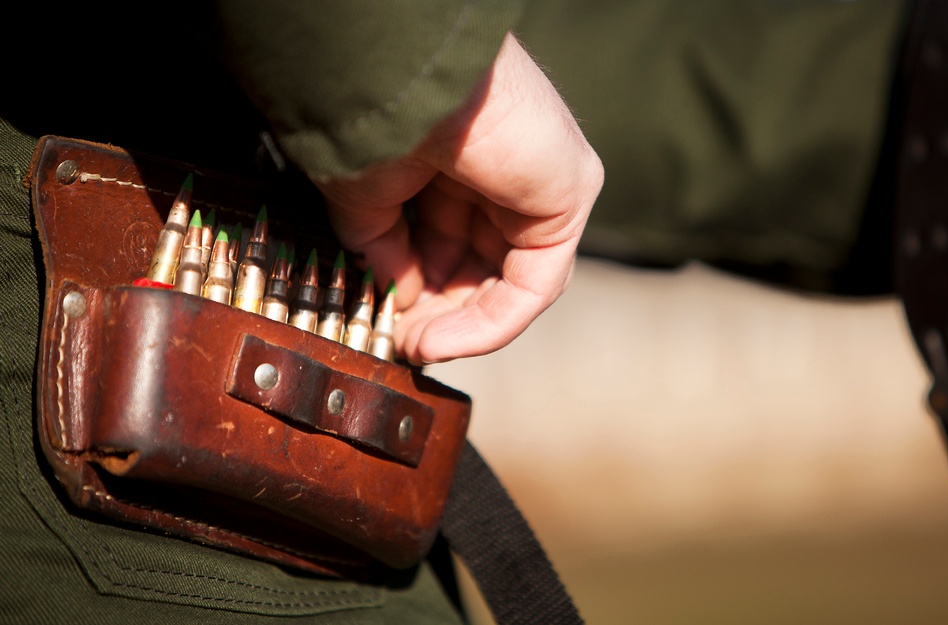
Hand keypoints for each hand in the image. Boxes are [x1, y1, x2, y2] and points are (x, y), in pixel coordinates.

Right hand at [312, 33, 603, 364]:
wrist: (401, 78)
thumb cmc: (377, 119)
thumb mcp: (368, 197)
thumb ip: (383, 250)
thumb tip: (395, 298)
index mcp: (462, 159)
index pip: (452, 241)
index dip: (418, 286)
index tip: (384, 321)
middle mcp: (507, 169)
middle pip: (483, 265)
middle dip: (438, 310)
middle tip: (398, 341)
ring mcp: (544, 182)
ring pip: (511, 282)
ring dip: (460, 323)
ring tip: (414, 344)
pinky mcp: (570, 195)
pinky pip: (535, 284)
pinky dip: (490, 322)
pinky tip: (442, 339)